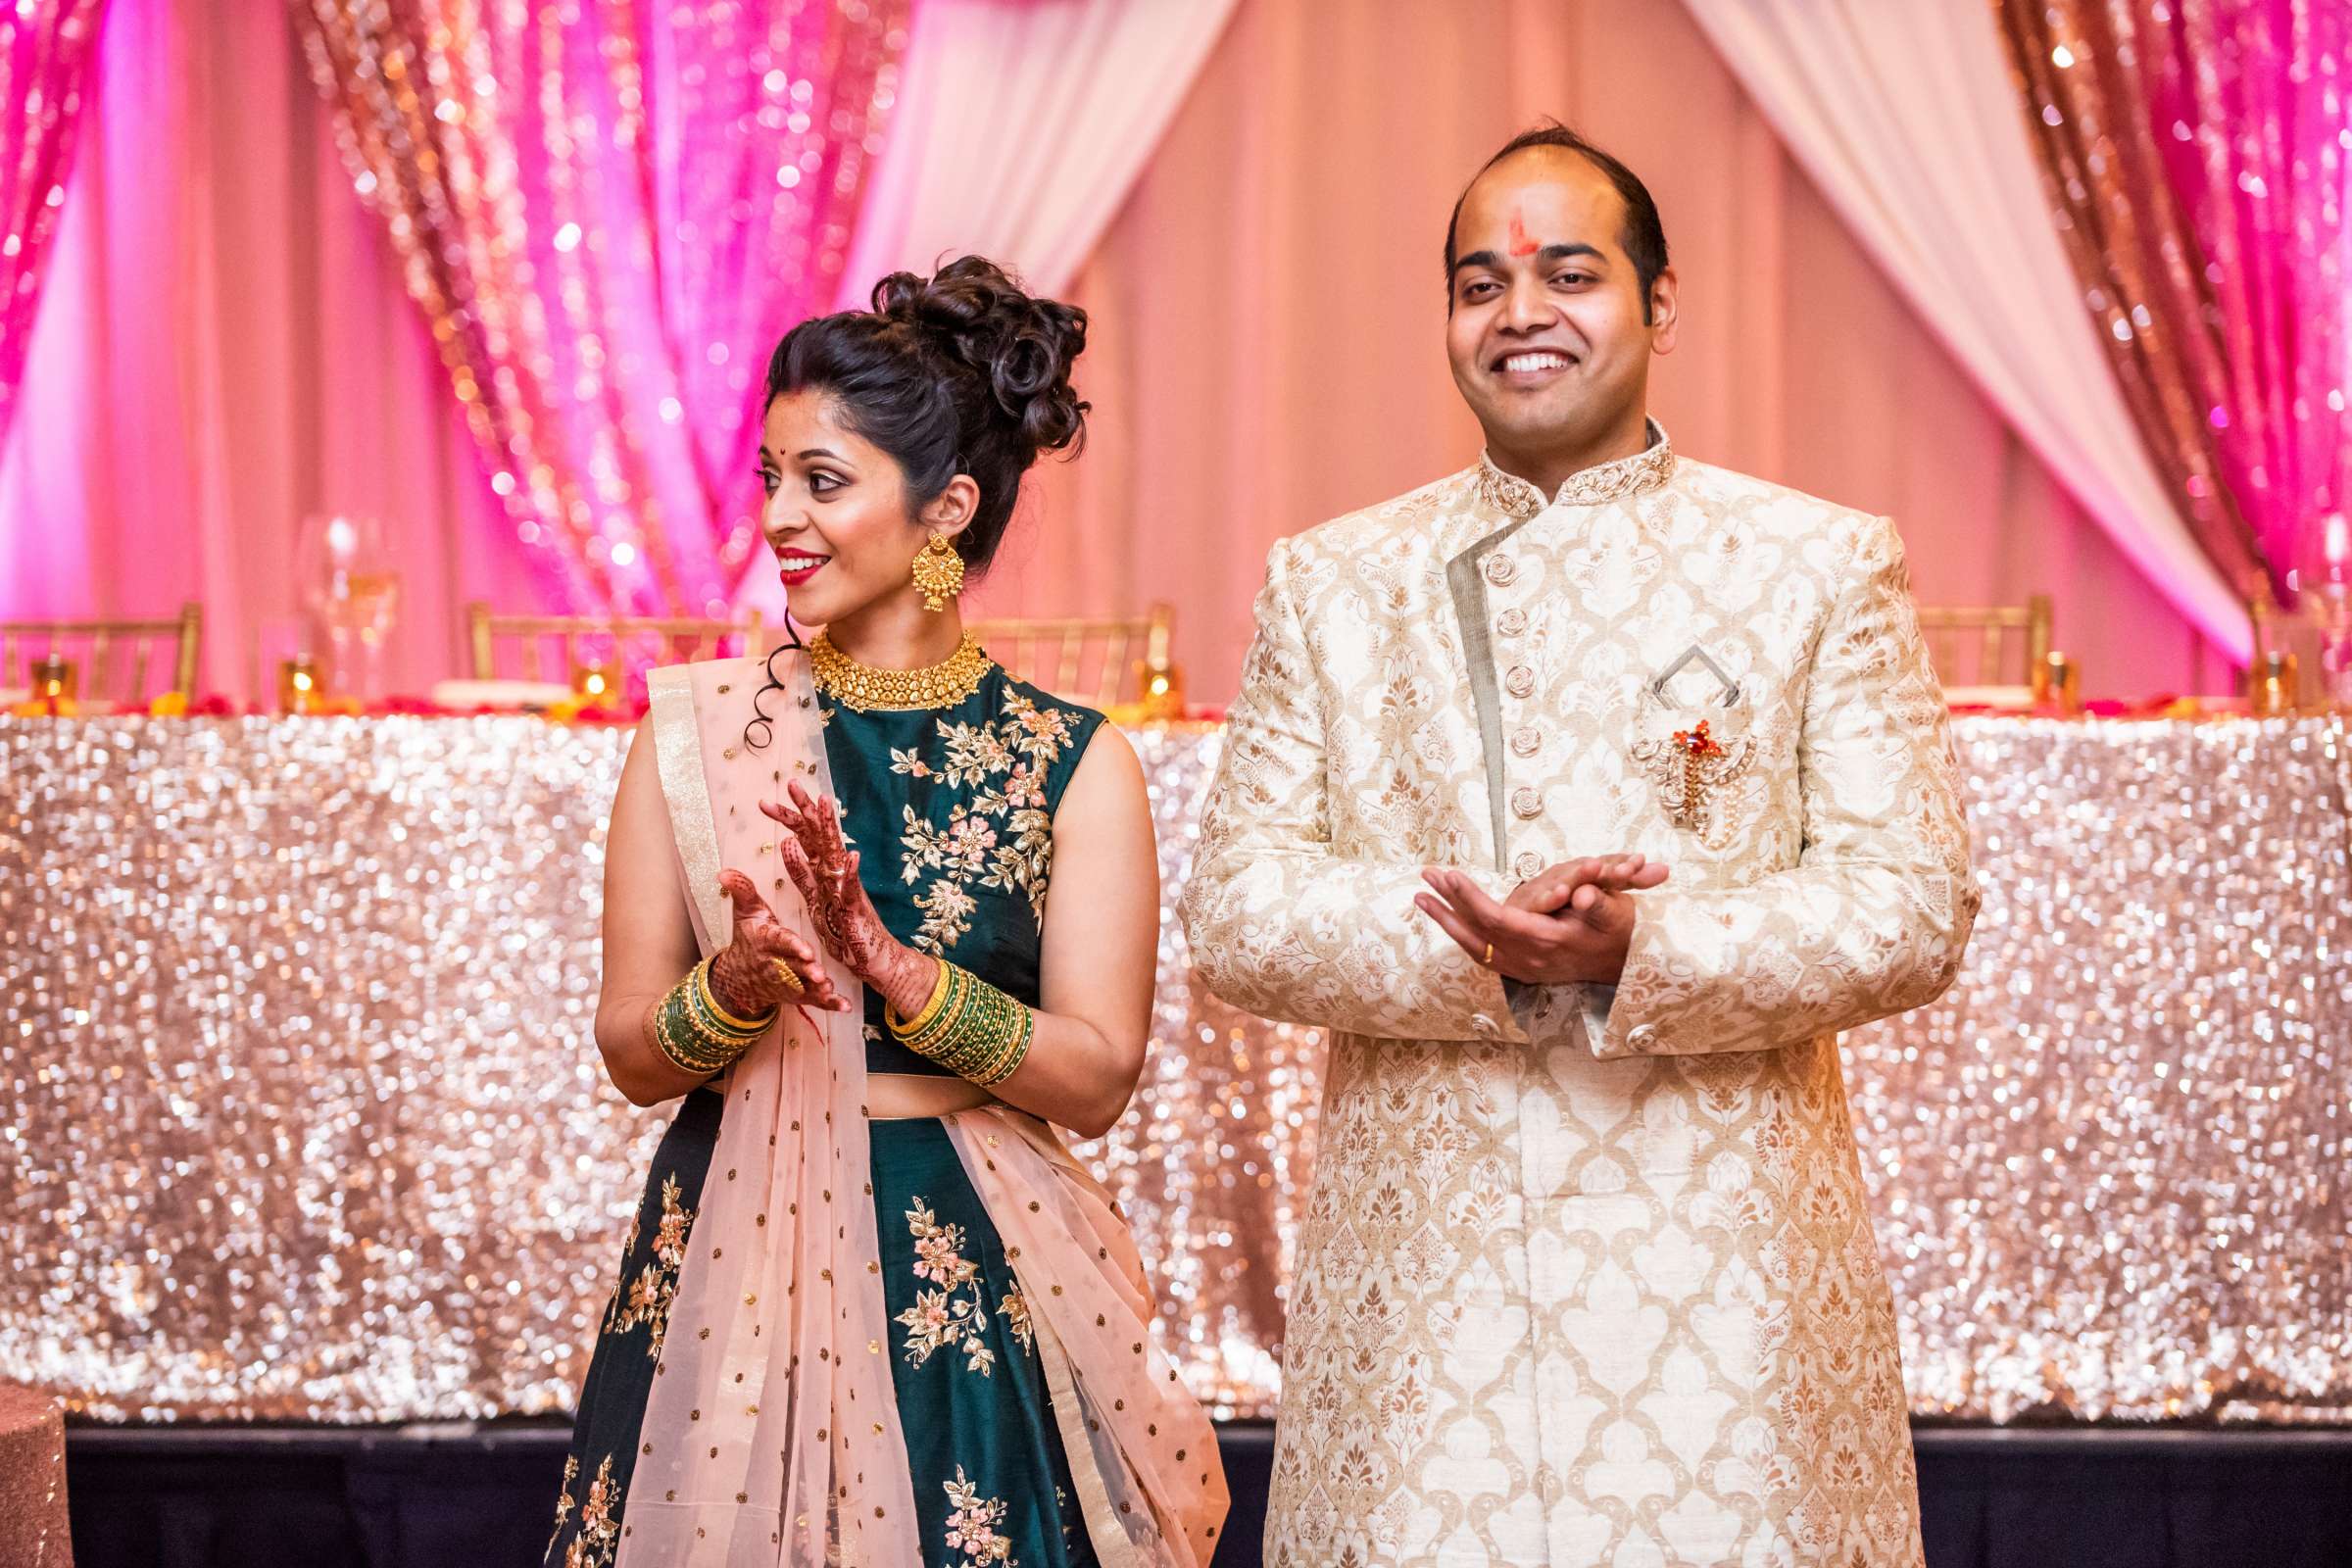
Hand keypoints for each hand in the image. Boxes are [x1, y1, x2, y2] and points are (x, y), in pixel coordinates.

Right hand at [709, 868, 852, 1015]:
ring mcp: (788, 982)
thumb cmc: (748, 938)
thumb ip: (742, 890)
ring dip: (817, 991)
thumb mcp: (745, 912)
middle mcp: (776, 964)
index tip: (805, 950)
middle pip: (793, 968)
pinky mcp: (797, 994)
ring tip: (829, 989)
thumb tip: (723, 872)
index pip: (780, 942)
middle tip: (819, 974)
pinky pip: (814, 1001)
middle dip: (805, 971)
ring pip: (803, 987)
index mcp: (766, 941)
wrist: (740, 976)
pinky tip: (845, 1007)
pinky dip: (830, 1004)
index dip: (792, 946)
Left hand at [760, 781, 935, 1017]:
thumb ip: (802, 872)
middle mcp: (836, 873)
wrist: (871, 956)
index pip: (803, 838)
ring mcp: (847, 888)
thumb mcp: (815, 898)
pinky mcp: (856, 909)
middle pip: (818, 836)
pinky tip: (851, 856)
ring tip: (826, 803)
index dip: (787, 819)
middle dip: (804, 810)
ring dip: (832, 828)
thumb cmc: (844, 928)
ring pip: (836, 853)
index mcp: (823, 870)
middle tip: (791, 783)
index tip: (766, 801)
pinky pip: (853, 889)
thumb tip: (787, 844)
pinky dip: (852, 873)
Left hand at [1414, 853, 1668, 984]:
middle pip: (1477, 932)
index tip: (1450, 875)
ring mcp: (1523, 968)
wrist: (1627, 966)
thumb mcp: (1617, 913)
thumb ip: (1600, 904)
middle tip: (1426, 876)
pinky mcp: (1522, 970)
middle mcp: (1528, 959)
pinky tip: (1448, 922)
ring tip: (1421, 898)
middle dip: (1448, 903)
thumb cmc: (1619, 932)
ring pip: (1474, 946)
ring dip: (1447, 921)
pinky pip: (1483, 955)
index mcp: (1546, 941)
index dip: (1470, 898)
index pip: (1496, 918)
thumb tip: (1586, 892)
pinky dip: (1462, 937)